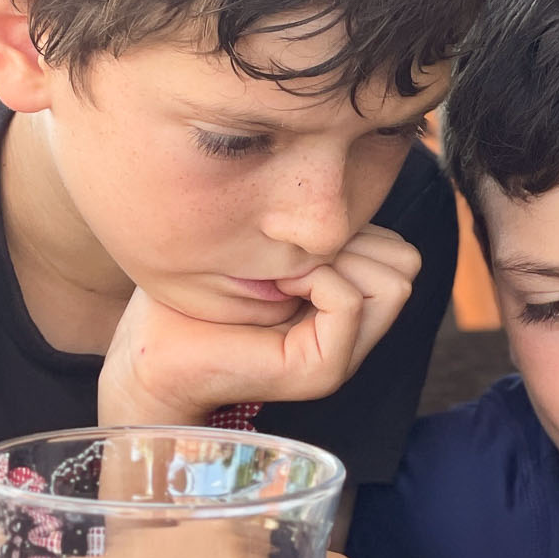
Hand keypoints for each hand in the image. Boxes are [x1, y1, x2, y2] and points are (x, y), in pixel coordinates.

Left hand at [98, 224, 421, 425]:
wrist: (151, 349)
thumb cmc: (194, 293)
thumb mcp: (271, 248)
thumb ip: (317, 235)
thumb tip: (358, 186)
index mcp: (345, 310)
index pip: (399, 251)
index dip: (357, 229)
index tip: (295, 237)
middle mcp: (352, 338)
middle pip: (406, 263)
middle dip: (355, 240)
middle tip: (293, 254)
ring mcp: (341, 359)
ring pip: (394, 284)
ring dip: (338, 259)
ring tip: (285, 270)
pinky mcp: (320, 370)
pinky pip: (348, 303)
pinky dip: (315, 278)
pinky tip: (275, 284)